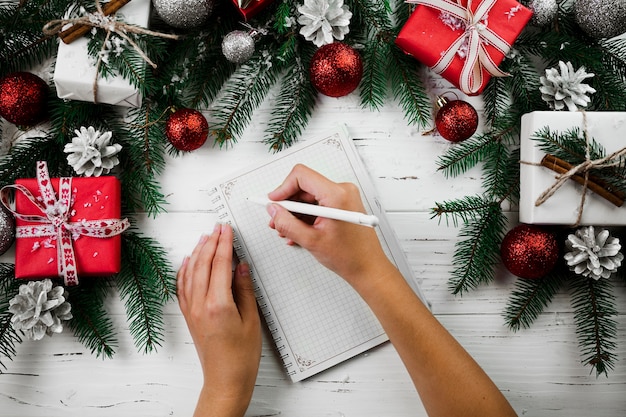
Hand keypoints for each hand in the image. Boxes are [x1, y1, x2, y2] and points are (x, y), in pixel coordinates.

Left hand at [177, 223, 260, 416]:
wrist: (225, 380)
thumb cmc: (241, 356)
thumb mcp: (251, 320)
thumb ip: (244, 290)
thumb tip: (241, 267)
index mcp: (218, 304)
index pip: (220, 264)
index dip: (224, 243)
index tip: (227, 229)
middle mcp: (200, 304)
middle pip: (203, 264)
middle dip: (211, 242)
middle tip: (218, 228)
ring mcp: (191, 310)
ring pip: (190, 272)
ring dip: (197, 252)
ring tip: (205, 238)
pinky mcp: (188, 316)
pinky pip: (182, 287)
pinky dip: (184, 270)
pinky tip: (187, 262)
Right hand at [267, 164, 393, 285]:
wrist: (368, 268)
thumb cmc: (350, 256)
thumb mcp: (311, 240)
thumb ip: (287, 223)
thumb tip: (273, 211)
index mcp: (336, 195)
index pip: (301, 176)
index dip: (283, 188)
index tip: (274, 202)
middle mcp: (342, 190)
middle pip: (304, 186)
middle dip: (288, 204)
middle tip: (276, 220)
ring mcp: (344, 197)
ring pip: (310, 197)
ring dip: (295, 213)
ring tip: (286, 230)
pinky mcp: (343, 204)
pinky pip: (318, 203)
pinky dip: (306, 216)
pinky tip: (298, 231)